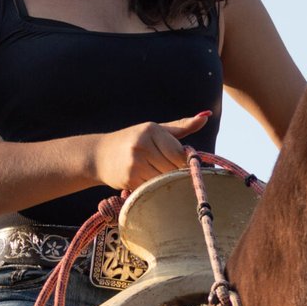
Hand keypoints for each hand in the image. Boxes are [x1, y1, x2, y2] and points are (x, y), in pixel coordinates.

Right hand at [92, 112, 211, 190]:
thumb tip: (206, 115)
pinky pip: (153, 188)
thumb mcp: (157, 130)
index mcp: (152, 130)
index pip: (179, 153)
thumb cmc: (133, 141)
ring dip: (166, 183)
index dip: (186, 163)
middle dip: (176, 174)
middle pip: (174, 168)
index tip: (185, 167)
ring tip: (161, 179)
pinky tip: (149, 184)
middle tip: (173, 175)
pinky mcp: (130, 178)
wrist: (99, 155)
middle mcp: (143, 144)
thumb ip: (182, 126)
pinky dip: (155, 189)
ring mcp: (135, 162)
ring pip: (164, 180)